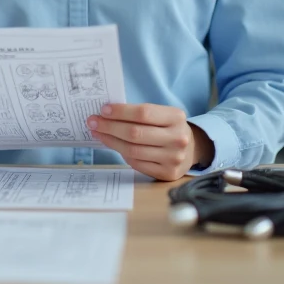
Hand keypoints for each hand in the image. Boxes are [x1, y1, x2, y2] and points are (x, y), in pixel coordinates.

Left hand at [86, 103, 213, 180]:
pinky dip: (122, 154)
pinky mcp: (167, 173)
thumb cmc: (168, 128)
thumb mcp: (162, 115)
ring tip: (98, 133)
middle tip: (93, 122)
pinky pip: (136, 163)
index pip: (143, 112)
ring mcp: (173, 158)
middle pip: (135, 133)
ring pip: (133, 150)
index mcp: (176, 117)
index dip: (120, 111)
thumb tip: (106, 113)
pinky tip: (114, 146)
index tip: (103, 110)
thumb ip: (140, 114)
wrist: (190, 150)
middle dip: (109, 127)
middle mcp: (177, 138)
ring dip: (111, 141)